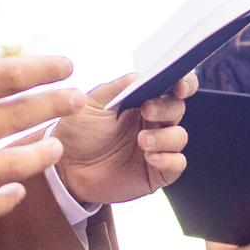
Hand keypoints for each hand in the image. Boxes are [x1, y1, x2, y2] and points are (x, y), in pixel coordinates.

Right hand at [0, 0, 86, 231]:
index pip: (8, 76)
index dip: (45, 69)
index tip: (67, 65)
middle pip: (20, 117)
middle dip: (55, 105)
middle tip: (77, 99)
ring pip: (12, 166)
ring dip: (41, 154)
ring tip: (54, 146)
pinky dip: (5, 198)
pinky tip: (16, 189)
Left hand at [53, 72, 196, 203]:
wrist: (66, 168)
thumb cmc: (78, 131)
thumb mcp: (92, 102)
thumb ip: (120, 87)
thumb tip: (146, 77)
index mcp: (142, 100)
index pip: (172, 87)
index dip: (184, 83)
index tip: (179, 86)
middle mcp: (153, 122)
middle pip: (178, 108)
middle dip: (166, 108)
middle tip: (146, 111)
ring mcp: (156, 147)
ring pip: (180, 136)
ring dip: (164, 137)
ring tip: (142, 141)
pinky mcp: (156, 172)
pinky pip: (177, 164)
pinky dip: (168, 159)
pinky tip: (149, 158)